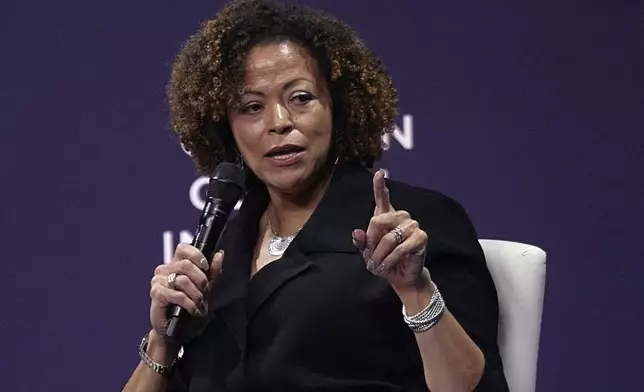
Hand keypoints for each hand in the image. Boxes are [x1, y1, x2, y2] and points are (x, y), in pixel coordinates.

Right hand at [149, 244, 223, 345]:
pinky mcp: (156, 294)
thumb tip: (219, 254)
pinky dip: (188, 303)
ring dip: (196, 293)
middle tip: (205, 291)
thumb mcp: (205, 287)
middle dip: (201, 280)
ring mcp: (158, 281)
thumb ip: (212, 271)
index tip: (206, 267)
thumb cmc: (189, 305)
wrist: (176, 330)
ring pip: (183, 280)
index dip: (196, 255)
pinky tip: (192, 309)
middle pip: (186, 264)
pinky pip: (177, 294)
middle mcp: (165, 269)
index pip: (183, 248)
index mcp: (176, 263)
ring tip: (199, 303)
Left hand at [352, 170, 429, 293]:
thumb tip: (356, 232)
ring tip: (377, 265)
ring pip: (389, 237)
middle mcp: (400, 217)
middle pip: (378, 220)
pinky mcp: (421, 237)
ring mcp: (412, 225)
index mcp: (386, 216)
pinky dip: (390, 259)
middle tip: (369, 257)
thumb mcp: (368, 252)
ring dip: (380, 254)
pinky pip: (401, 247)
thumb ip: (362, 242)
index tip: (379, 173)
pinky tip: (387, 266)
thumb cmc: (384, 261)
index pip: (382, 198)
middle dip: (371, 241)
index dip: (380, 186)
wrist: (401, 277)